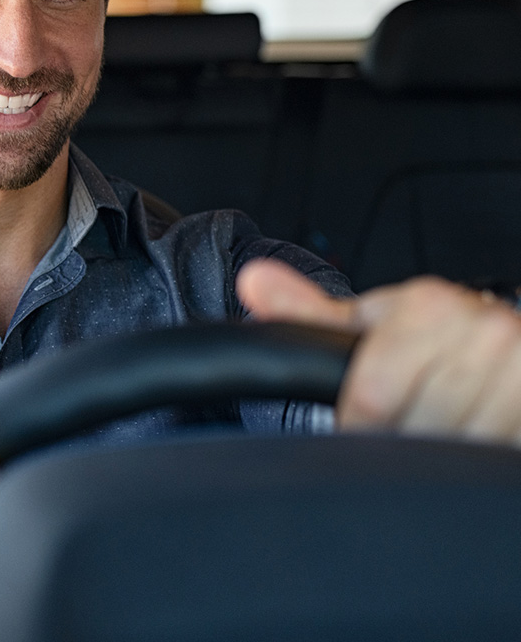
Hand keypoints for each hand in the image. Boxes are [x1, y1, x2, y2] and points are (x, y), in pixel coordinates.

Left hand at [237, 259, 520, 443]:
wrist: (515, 345)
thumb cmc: (441, 334)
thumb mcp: (378, 319)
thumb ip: (311, 311)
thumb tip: (251, 281)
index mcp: (428, 308)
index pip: (371, 397)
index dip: (359, 426)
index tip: (360, 428)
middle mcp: (481, 333)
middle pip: (414, 430)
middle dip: (402, 442)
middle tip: (409, 426)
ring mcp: (517, 374)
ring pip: (456, 452)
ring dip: (442, 458)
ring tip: (442, 429)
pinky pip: (493, 462)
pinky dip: (475, 464)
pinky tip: (469, 439)